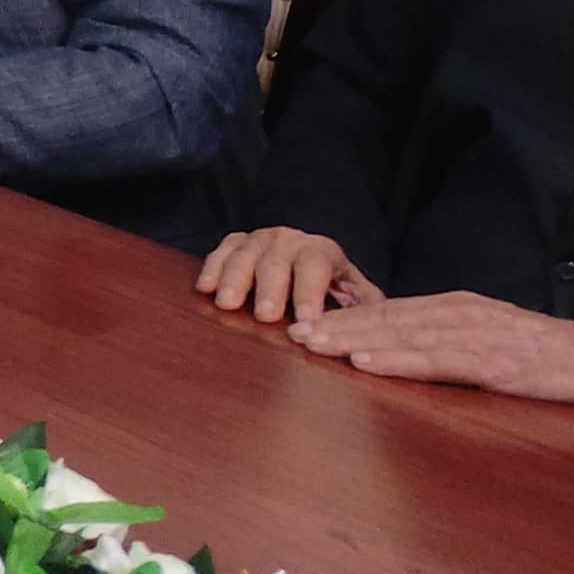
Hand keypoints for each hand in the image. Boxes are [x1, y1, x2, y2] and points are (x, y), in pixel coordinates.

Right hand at [198, 224, 376, 325]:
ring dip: (234, 279)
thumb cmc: (335, 286)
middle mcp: (288, 240)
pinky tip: (205, 287)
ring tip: (227, 303)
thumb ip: (365, 311)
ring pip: (244, 254)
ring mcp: (259, 239)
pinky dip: (212, 268)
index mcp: (322, 251)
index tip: (307, 319)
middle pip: (276, 261)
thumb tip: (367, 334)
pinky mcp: (237, 242)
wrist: (310, 256)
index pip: (315, 267)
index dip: (310, 293)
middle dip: (270, 289)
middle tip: (265, 316)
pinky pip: (221, 251)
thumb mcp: (359, 295)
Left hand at [291, 291, 573, 400]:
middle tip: (292, 332)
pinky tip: (365, 362)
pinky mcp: (487, 362)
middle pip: (384, 319)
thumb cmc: (539, 350)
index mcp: (452, 307)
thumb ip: (447, 333)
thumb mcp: (487, 332)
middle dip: (335, 326)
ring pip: (398, 336)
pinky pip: (432, 361)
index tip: (309, 322)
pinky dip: (394, 360)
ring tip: (313, 344)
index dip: (346, 316)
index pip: (389, 311)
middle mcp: (453, 314)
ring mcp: (469, 336)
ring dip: (351, 340)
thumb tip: (405, 343)